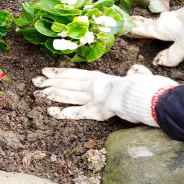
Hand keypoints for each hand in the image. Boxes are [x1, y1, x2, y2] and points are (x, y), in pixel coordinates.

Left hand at [34, 65, 176, 125]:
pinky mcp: (97, 112)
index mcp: (102, 77)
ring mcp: (94, 98)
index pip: (76, 74)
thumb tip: (135, 70)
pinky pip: (78, 113)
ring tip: (38, 94)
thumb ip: (135, 72)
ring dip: (52, 94)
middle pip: (68, 83)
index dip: (60, 72)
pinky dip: (65, 113)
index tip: (46, 71)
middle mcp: (94, 86)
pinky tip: (52, 113)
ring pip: (68, 95)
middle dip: (50, 82)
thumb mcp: (140, 76)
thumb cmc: (147, 86)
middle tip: (35, 81)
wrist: (147, 94)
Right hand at [126, 2, 183, 65]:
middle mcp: (169, 19)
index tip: (125, 30)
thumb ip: (171, 55)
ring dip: (152, 22)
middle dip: (142, 23)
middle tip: (130, 21)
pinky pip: (171, 19)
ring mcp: (180, 15)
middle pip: (152, 22)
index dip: (137, 31)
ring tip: (144, 23)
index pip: (147, 29)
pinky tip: (166, 23)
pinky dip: (164, 22)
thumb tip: (158, 62)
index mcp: (165, 26)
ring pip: (162, 20)